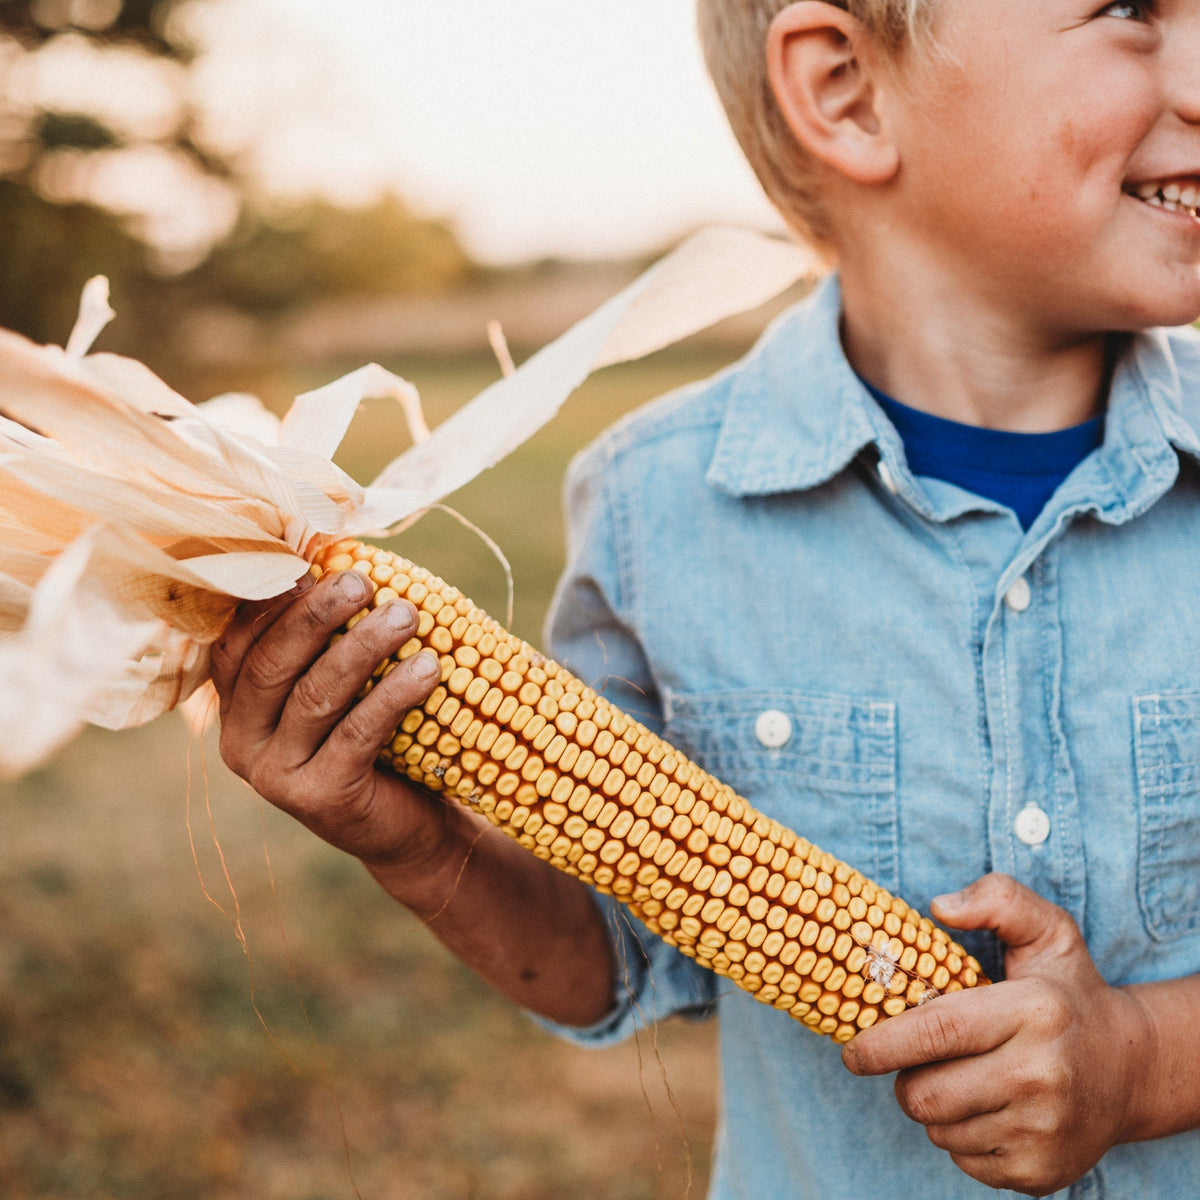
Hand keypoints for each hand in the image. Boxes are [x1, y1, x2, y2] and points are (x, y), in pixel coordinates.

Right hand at [210, 567, 457, 877]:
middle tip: (363, 581)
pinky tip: (428, 667)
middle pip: (272, 664)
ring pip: (315, 696)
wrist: (408, 824)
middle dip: (318, 616)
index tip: (312, 560)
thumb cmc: (377, 735)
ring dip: (363, 648)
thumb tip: (344, 553)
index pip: (237, 641)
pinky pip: (356, 733)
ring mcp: (273, 776)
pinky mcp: (317, 799)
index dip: (270, 599)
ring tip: (407, 614)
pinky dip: (394, 694)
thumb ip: (328, 634)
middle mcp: (241, 741)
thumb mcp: (345, 682)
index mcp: (236, 704)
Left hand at [841, 874, 1153, 1195]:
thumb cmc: (1068, 991)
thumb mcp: (1045, 928)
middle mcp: (1042, 1075)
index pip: (936, 1031)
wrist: (1131, 1069)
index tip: (851, 1051)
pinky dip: (960, 1136)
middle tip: (917, 1061)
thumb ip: (995, 899)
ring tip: (963, 1078)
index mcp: (1034, 1011)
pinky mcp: (1040, 1173)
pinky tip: (987, 1108)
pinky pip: (962, 1160)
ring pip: (939, 1130)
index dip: (881, 1043)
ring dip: (934, 1107)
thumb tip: (938, 906)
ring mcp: (1043, 1130)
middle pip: (925, 1094)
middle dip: (903, 1078)